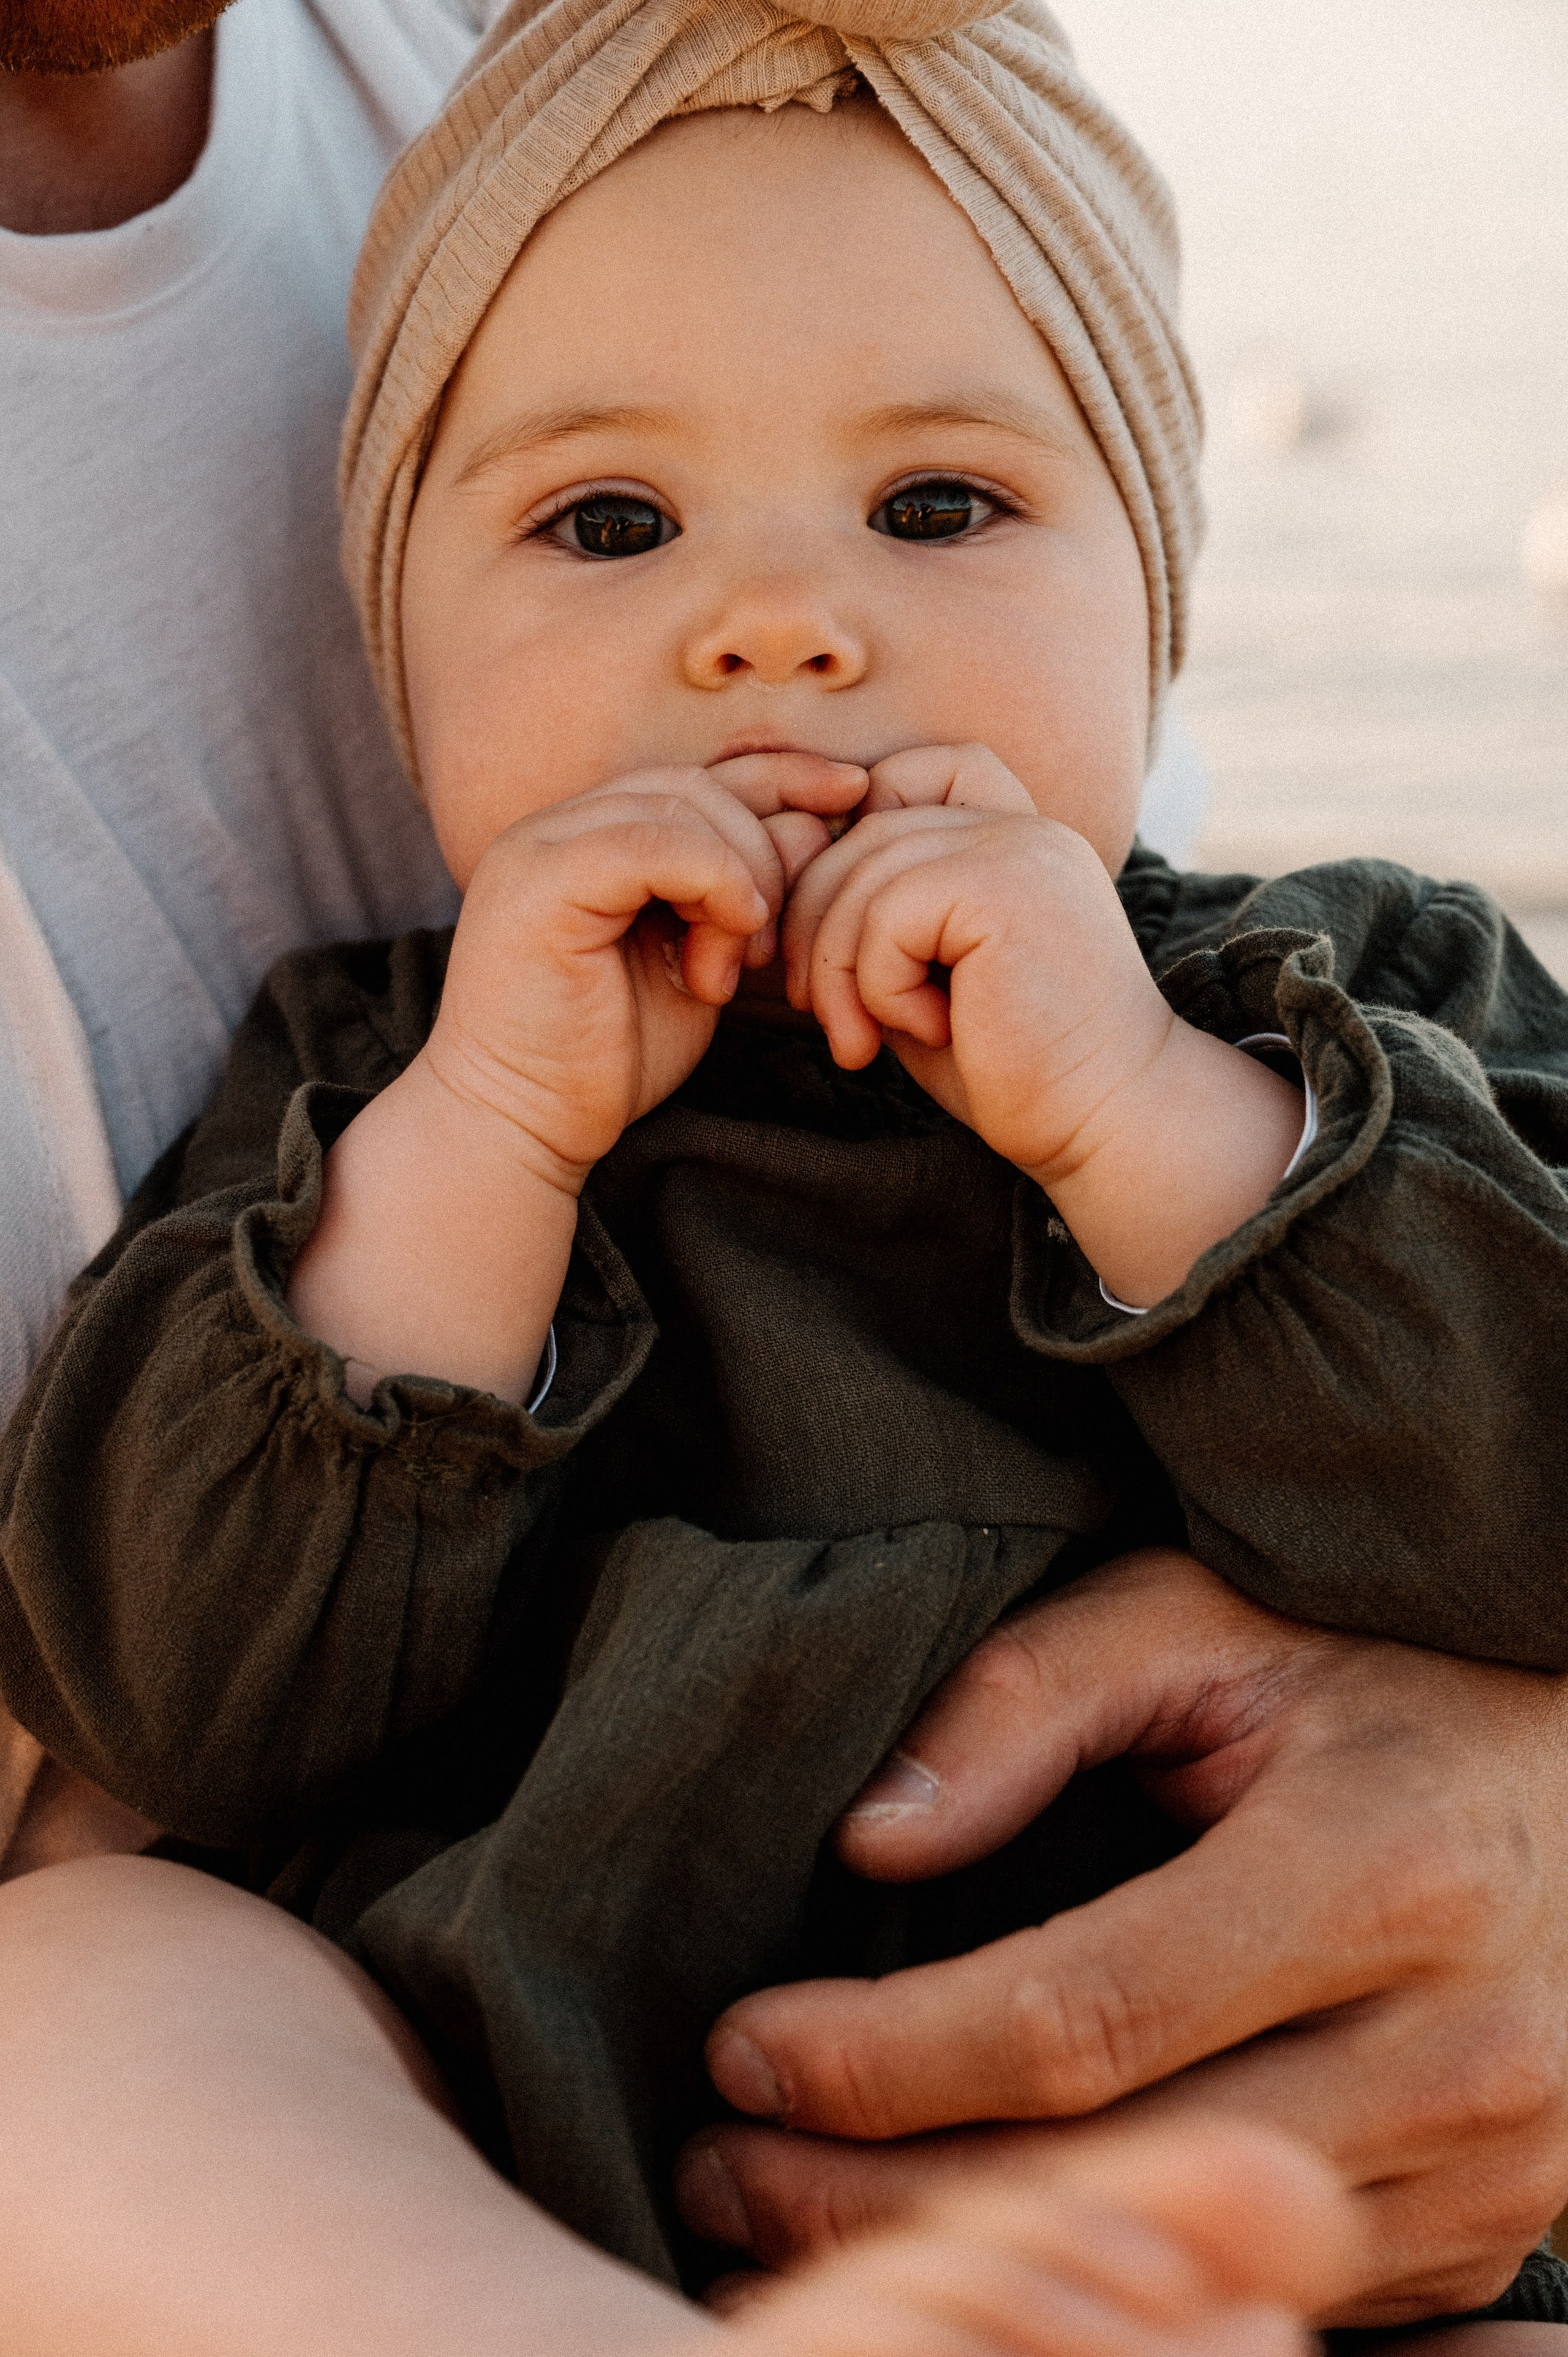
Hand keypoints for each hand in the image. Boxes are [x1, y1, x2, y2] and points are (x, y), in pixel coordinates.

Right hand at [287, 753, 862, 1400]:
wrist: (522, 1125)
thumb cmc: (610, 1055)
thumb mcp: (698, 958)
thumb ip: (742, 892)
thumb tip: (817, 824)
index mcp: (590, 838)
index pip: (700, 775)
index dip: (783, 778)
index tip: (853, 796)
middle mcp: (557, 827)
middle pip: (700, 784)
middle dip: (765, 851)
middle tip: (767, 943)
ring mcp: (539, 847)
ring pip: (682, 805)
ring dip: (741, 879)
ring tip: (733, 964)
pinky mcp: (536, 883)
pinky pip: (653, 842)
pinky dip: (712, 880)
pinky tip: (725, 942)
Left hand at [681, 1552, 1567, 2327]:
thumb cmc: (1377, 1671)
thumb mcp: (1205, 1622)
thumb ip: (1030, 1699)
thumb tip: (871, 1837)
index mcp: (1378, 1872)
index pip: (1080, 2016)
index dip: (887, 2054)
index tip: (744, 2048)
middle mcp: (1453, 2050)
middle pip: (1110, 2171)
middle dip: (881, 2187)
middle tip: (718, 2159)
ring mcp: (1488, 2170)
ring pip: (1173, 2261)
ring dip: (971, 2250)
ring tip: (793, 2206)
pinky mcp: (1483, 2236)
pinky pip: (1261, 2299)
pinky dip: (1105, 2278)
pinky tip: (975, 2233)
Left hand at [780, 747, 1302, 1304]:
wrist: (1103, 1122)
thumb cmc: (1010, 1066)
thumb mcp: (924, 977)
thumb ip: (876, 917)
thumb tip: (778, 879)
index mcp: (1012, 835)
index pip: (904, 776)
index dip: (848, 842)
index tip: (845, 942)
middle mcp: (1020, 825)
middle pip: (861, 831)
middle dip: (815, 929)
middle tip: (828, 1019)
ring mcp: (1017, 847)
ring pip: (861, 874)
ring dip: (839, 972)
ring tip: (864, 1041)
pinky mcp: (1004, 886)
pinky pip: (887, 916)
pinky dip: (880, 988)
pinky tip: (932, 1031)